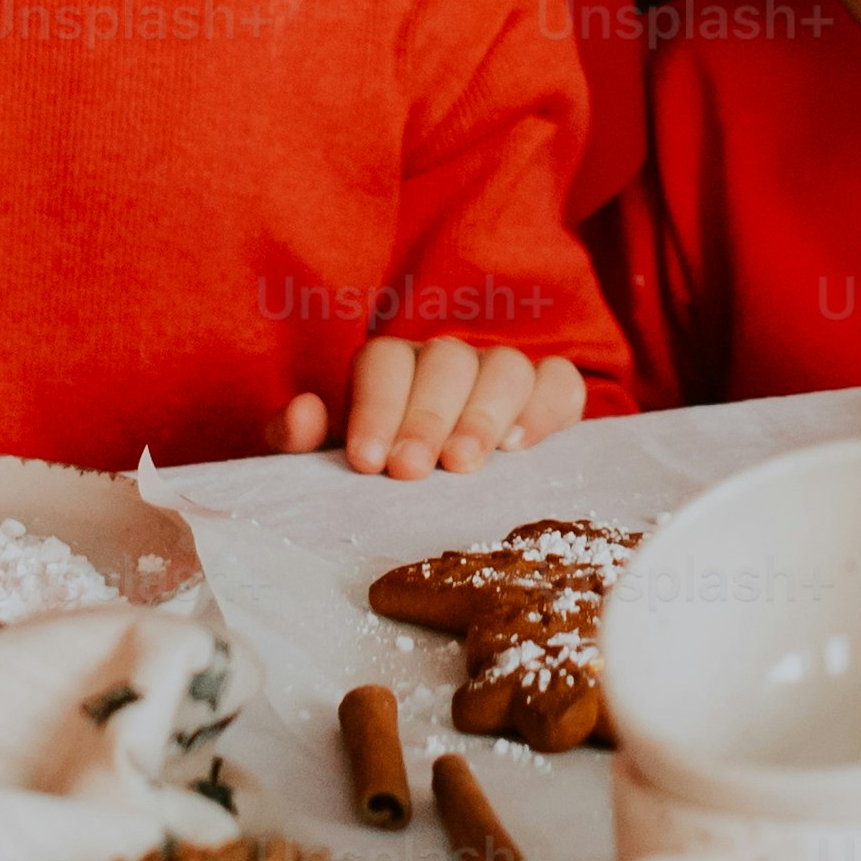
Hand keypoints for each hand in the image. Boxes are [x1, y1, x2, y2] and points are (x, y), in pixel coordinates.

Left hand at [271, 338, 587, 476]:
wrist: (440, 499)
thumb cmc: (380, 473)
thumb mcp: (332, 463)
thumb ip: (300, 442)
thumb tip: (300, 416)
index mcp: (391, 368)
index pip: (385, 361)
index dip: (377, 406)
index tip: (368, 462)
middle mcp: (448, 362)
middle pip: (446, 362)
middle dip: (428, 416)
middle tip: (412, 471)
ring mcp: (501, 374)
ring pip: (505, 366)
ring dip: (483, 415)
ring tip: (463, 466)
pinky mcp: (549, 396)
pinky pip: (560, 382)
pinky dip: (545, 408)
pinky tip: (520, 448)